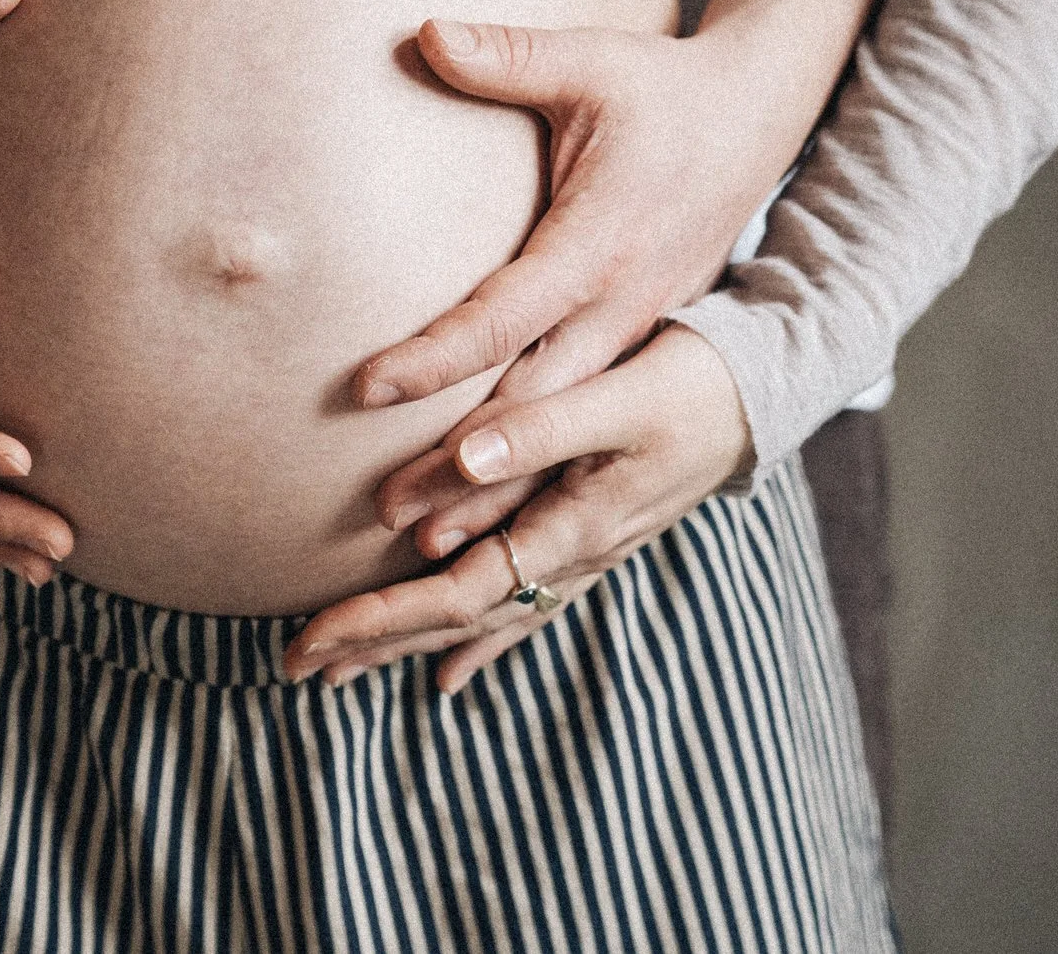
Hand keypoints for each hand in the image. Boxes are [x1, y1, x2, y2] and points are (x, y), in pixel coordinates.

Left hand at [284, 326, 748, 691]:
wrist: (765, 388)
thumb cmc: (693, 384)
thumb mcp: (618, 396)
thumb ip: (541, 428)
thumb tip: (464, 461)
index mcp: (571, 530)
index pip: (456, 595)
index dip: (380, 618)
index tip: (309, 636)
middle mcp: (573, 557)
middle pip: (458, 619)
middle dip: (374, 642)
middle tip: (292, 667)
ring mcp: (583, 554)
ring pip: (483, 616)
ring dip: (410, 642)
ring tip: (343, 670)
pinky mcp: (589, 535)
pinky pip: (521, 603)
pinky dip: (478, 640)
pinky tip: (447, 672)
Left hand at [351, 16, 801, 552]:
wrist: (761, 115)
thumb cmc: (665, 86)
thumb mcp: (593, 60)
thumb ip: (507, 54)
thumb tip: (422, 33)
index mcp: (600, 243)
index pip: (504, 314)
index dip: (436, 354)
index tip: (367, 386)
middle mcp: (622, 304)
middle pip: (531, 403)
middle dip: (461, 465)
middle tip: (386, 518)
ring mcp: (638, 332)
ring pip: (559, 431)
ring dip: (497, 490)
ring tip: (423, 553)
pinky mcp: (642, 342)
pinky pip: (583, 424)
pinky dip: (538, 474)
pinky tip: (490, 523)